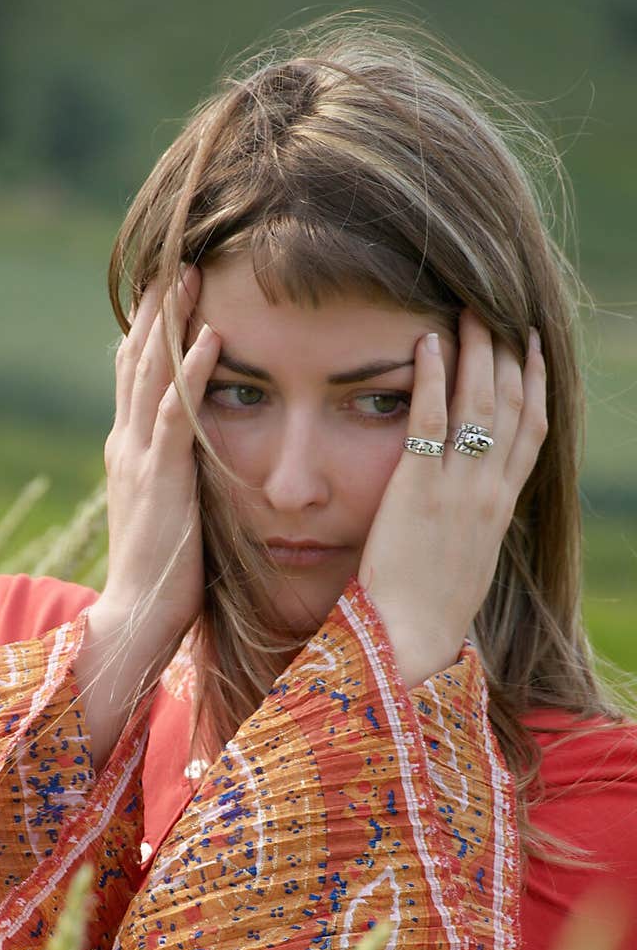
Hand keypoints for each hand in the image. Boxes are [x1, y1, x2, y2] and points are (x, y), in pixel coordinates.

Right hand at [98, 263, 220, 643]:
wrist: (134, 619)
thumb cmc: (160, 571)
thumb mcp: (164, 507)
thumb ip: (172, 469)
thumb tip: (193, 443)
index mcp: (128, 449)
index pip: (134, 375)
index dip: (147, 327)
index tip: (166, 283)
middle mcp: (126, 444)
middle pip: (137, 360)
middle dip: (157, 308)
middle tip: (176, 256)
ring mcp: (140, 460)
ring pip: (151, 376)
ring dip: (172, 322)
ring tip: (191, 274)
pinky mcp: (162, 482)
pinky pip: (177, 417)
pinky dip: (192, 375)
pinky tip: (209, 339)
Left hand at [356, 309, 547, 688]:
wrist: (412, 637)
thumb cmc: (431, 610)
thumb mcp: (470, 564)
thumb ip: (474, 527)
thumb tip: (472, 509)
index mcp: (502, 508)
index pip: (533, 433)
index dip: (537, 385)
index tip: (533, 350)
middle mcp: (489, 491)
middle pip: (512, 406)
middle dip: (509, 354)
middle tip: (500, 313)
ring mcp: (457, 487)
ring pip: (479, 403)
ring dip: (477, 351)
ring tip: (469, 311)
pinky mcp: (417, 488)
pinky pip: (429, 418)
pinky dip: (431, 376)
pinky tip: (428, 343)